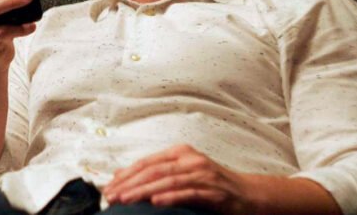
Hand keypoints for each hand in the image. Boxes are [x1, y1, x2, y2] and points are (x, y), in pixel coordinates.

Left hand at [104, 145, 257, 214]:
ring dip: (144, 191)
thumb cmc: (211, 184)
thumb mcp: (182, 173)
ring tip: (126, 200)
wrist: (248, 194)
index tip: (108, 187)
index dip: (126, 175)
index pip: (146, 162)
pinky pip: (188, 193)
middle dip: (130, 184)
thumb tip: (123, 174)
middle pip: (153, 170)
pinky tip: (156, 202)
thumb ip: (156, 172)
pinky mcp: (213, 192)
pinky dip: (171, 197)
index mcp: (180, 153)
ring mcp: (202, 174)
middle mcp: (190, 159)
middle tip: (111, 195)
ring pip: (167, 181)